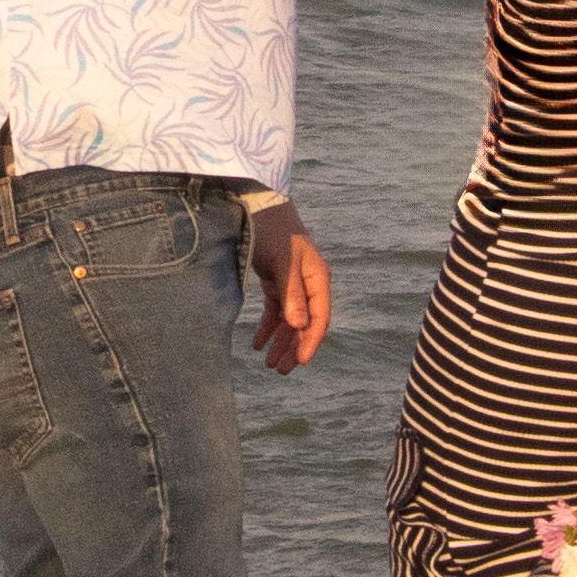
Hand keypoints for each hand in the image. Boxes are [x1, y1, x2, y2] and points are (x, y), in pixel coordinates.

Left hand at [245, 205, 333, 371]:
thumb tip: (299, 326)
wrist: (258, 207)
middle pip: (305, 323)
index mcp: (318, 279)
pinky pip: (276, 311)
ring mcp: (293, 285)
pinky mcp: (277, 283)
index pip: (319, 317)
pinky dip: (268, 328)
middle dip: (294, 348)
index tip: (301, 362)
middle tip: (280, 370)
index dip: (311, 341)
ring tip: (269, 364)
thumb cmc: (274, 231)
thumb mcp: (283, 261)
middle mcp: (309, 284)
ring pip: (290, 321)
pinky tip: (258, 344)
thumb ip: (292, 293)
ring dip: (281, 342)